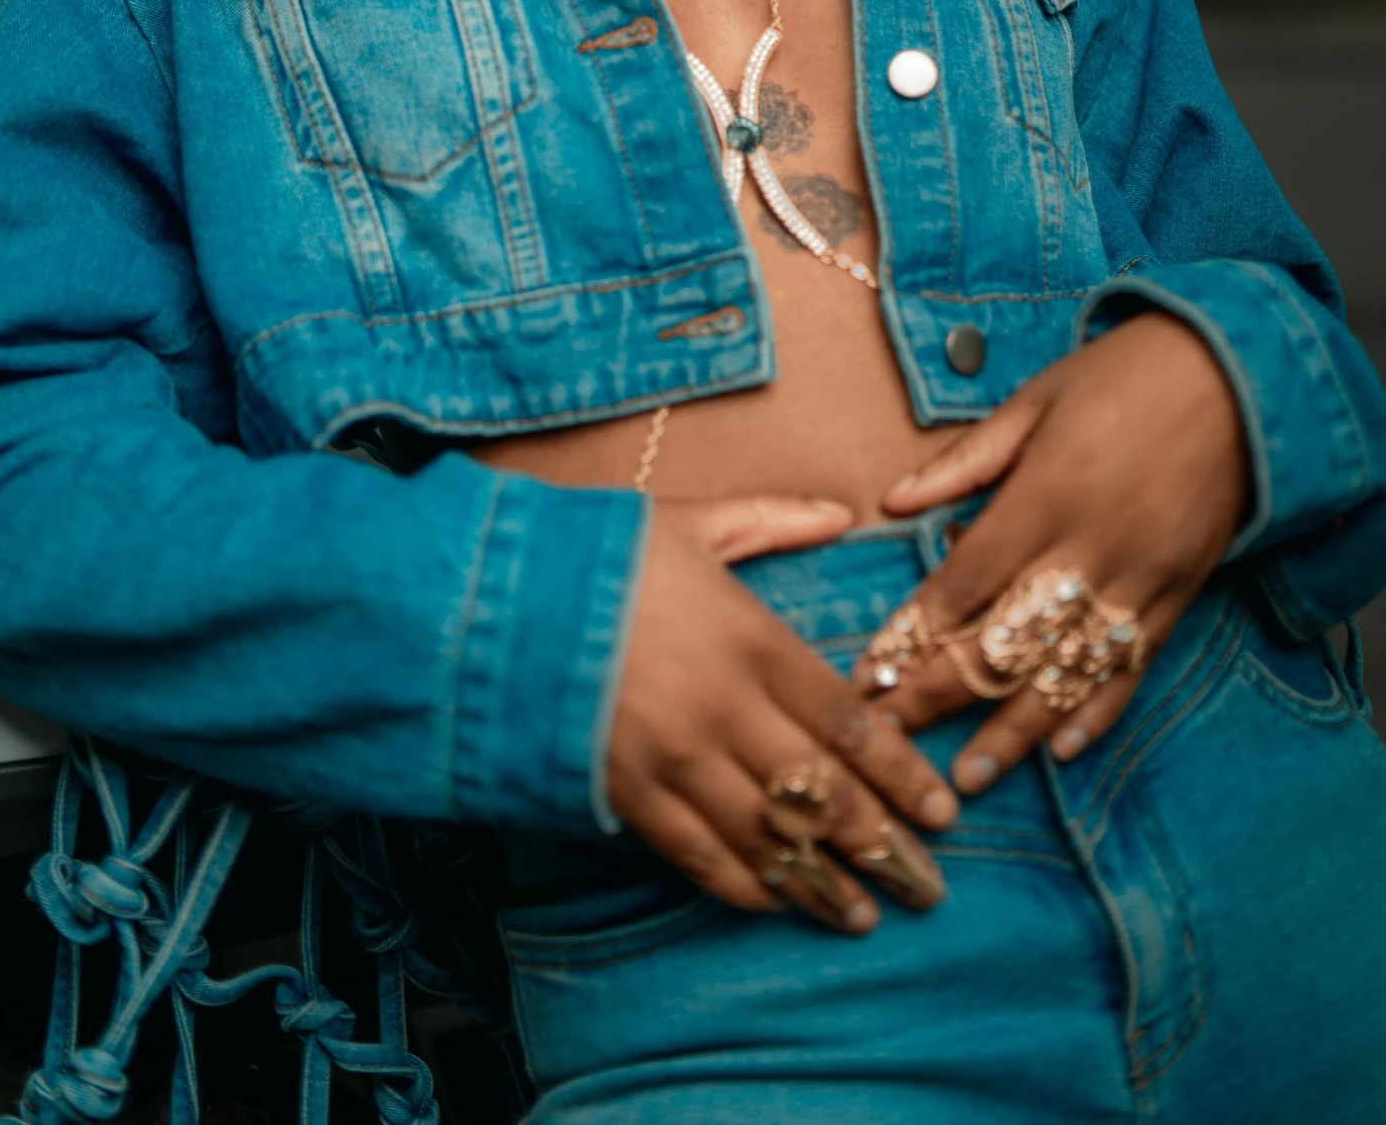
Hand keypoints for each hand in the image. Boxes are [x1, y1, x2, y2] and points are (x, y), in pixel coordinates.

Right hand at [608, 493, 959, 932]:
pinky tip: (776, 902)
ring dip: (824, 884)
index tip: (939, 810)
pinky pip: (697, 854)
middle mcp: (725, 707)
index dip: (901, 774)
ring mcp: (674, 757)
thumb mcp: (692, 522)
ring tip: (867, 915)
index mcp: (751, 638)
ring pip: (770, 838)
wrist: (489, 593)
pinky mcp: (625, 792)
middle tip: (929, 885)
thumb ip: (773, 521)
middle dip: (883, 845)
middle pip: (824, 792)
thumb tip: (839, 513)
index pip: (849, 723)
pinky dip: (743, 885)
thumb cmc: (596, 552)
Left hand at [858, 312, 1248, 791]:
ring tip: (968, 776)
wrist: (1234, 380)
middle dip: (942, 695)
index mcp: (1045, 494)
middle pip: (1005, 640)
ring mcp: (1139, 579)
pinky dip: (1098, 712)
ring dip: (1013, 730)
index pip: (964, 583)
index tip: (870, 674)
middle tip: (889, 738)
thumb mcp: (1034, 400)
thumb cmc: (1120, 379)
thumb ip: (965, 461)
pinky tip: (1061, 749)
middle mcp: (1090, 548)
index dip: (913, 634)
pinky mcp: (1179, 595)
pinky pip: (1133, 668)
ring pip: (1066, 673)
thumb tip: (893, 502)